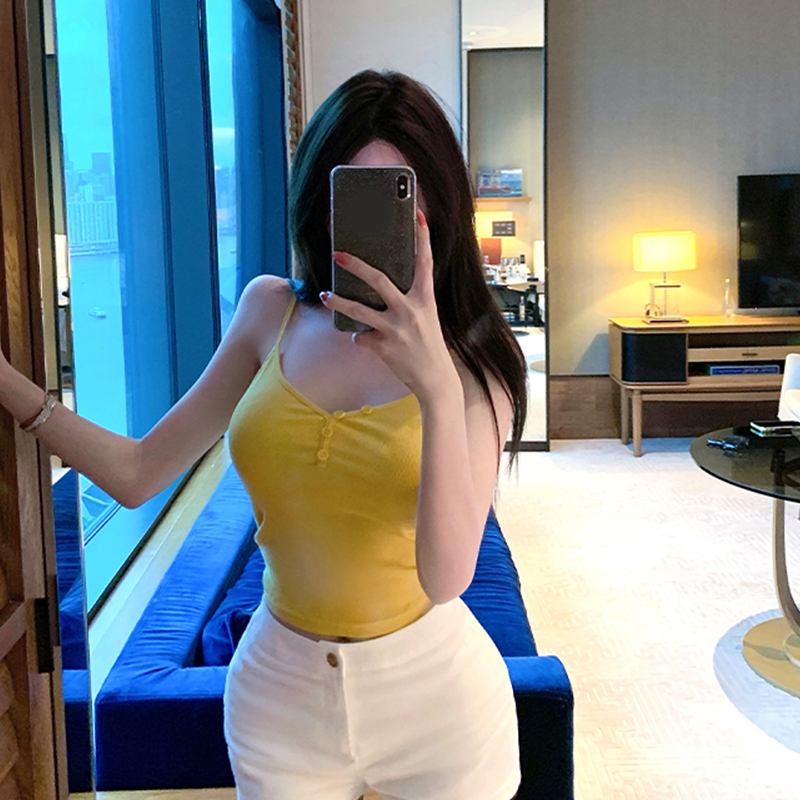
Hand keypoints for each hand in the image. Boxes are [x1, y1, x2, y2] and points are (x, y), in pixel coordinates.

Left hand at [321, 207, 458, 405]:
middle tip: (337, 254)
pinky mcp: (384, 347)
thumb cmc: (428, 345)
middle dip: (355, 266)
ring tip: (327, 295)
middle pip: (378, 280)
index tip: (418, 214)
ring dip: (339, 303)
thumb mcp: (426, 318)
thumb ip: (408, 301)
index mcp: (425, 299)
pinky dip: (362, 340)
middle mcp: (411, 310)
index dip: (422, 237)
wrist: (435, 380)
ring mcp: (397, 329)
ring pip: (360, 311)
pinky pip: (362, 338)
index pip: (425, 262)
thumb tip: (378, 288)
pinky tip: (370, 344)